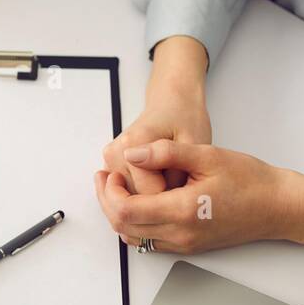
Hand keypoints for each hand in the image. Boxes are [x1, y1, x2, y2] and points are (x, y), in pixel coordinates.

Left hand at [94, 140, 303, 254]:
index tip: (111, 173)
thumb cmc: (251, 181)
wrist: (279, 206)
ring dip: (118, 214)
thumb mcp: (207, 156)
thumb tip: (133, 153)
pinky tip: (138, 201)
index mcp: (182, 212)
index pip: (125, 211)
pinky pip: (149, 240)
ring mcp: (184, 244)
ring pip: (133, 237)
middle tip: (106, 179)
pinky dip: (135, 223)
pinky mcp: (188, 246)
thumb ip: (166, 153)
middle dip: (107, 201)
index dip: (109, 192)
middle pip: (123, 227)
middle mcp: (180, 235)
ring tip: (118, 187)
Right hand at [103, 36, 211, 194]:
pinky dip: (144, 193)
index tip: (188, 185)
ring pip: (130, 200)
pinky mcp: (111, 166)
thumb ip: (176, 167)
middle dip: (162, 198)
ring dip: (152, 197)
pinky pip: (127, 193)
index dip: (174, 196)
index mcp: (134, 144)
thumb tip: (164, 197)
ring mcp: (110, 161)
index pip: (150, 193)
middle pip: (137, 199)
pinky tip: (159, 179)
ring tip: (170, 177)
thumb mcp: (193, 140)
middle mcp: (116, 153)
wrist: (170, 104)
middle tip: (181, 180)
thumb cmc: (184, 119)